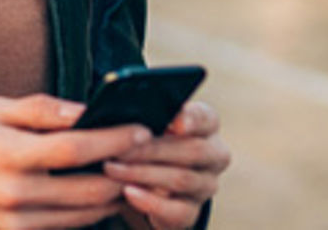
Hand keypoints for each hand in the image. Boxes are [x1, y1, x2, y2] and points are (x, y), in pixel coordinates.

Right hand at [0, 94, 153, 229]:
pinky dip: (93, 211)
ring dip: (116, 194)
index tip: (140, 128)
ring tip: (132, 170)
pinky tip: (104, 191)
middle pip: (88, 189)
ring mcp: (15, 223)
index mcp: (5, 153)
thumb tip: (86, 111)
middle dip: (125, 170)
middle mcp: (12, 194)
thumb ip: (42, 109)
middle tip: (147, 153)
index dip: (112, 140)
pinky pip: (69, 228)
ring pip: (86, 214)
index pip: (73, 149)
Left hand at [101, 101, 230, 229]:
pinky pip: (176, 210)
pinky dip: (151, 202)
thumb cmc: (150, 137)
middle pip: (192, 150)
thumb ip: (147, 116)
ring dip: (143, 173)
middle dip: (152, 150)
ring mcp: (205, 185)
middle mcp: (214, 155)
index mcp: (207, 126)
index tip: (176, 124)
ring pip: (181, 179)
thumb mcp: (149, 122)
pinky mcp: (192, 210)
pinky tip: (128, 192)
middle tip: (119, 149)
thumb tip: (128, 117)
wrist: (152, 178)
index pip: (206, 118)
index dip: (192, 119)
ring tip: (113, 168)